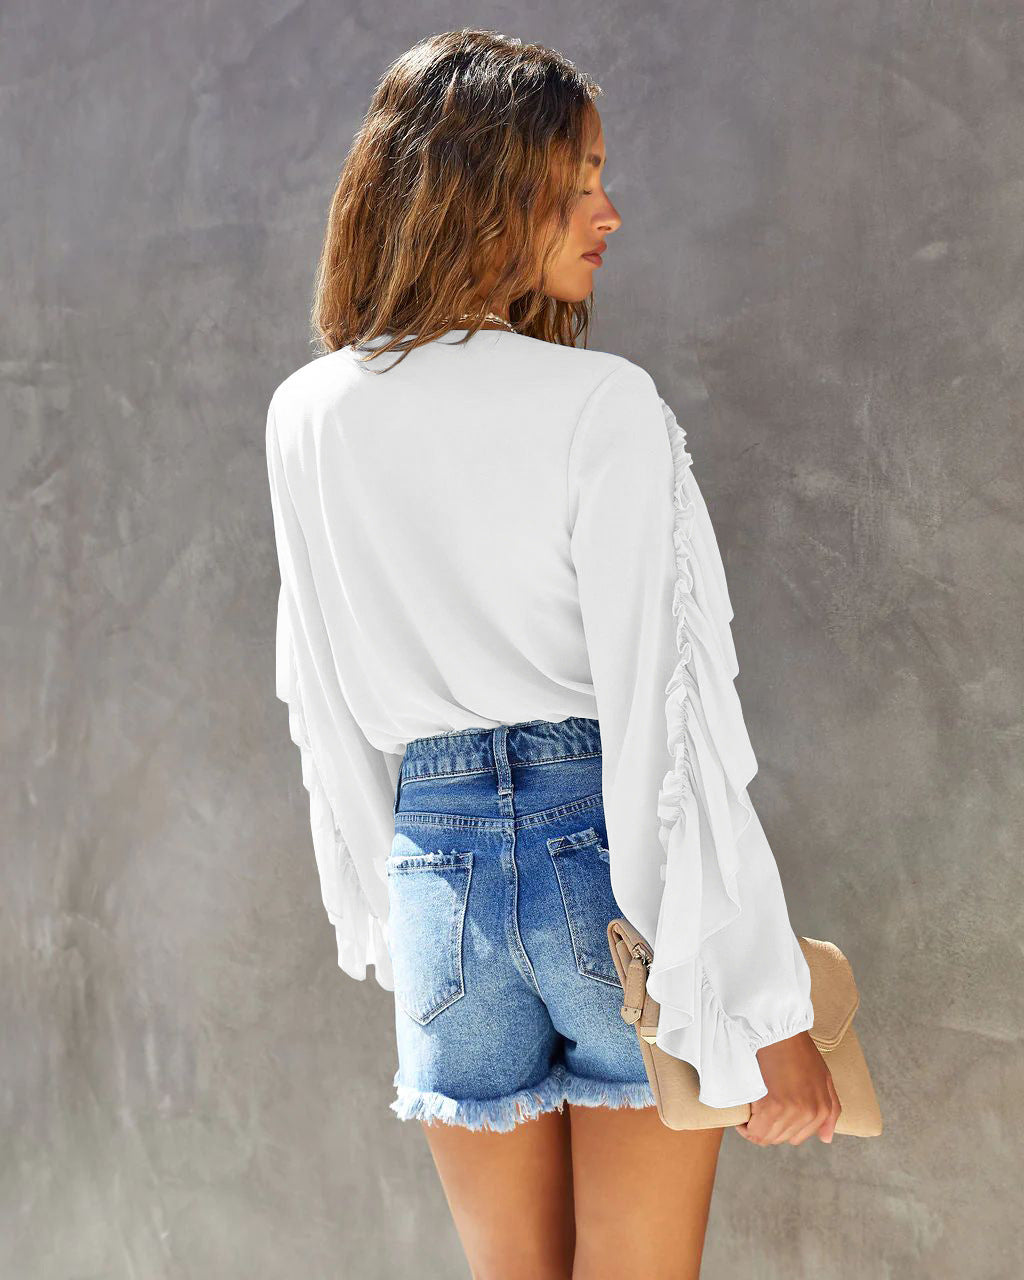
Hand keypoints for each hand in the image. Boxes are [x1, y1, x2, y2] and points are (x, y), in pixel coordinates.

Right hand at [733, 1031, 840, 1146]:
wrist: (779, 1030)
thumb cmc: (798, 1049)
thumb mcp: (823, 1077)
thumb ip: (831, 1110)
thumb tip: (826, 1138)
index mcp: (822, 1109)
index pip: (798, 1137)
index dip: (781, 1128)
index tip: (769, 1116)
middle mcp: (808, 1114)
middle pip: (781, 1138)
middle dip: (767, 1128)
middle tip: (757, 1111)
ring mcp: (789, 1111)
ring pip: (767, 1137)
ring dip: (755, 1128)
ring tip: (749, 1113)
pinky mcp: (770, 1105)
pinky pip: (755, 1129)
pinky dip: (746, 1126)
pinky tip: (743, 1115)